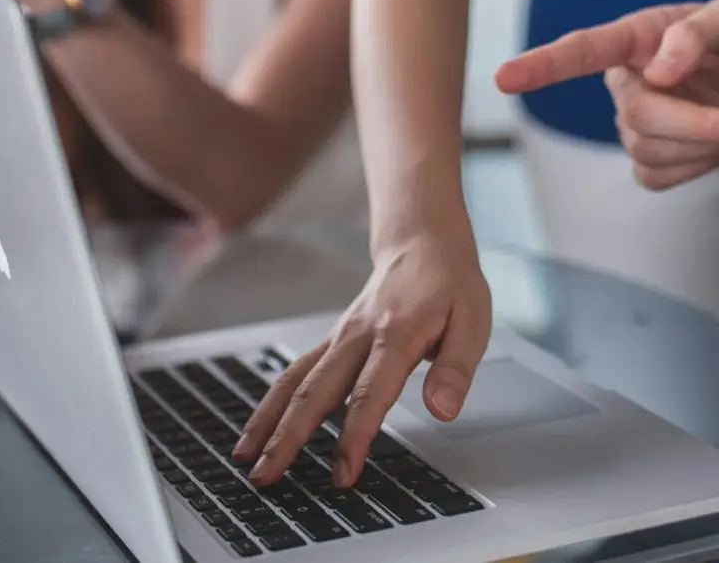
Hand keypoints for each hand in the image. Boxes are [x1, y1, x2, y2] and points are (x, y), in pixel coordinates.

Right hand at [233, 232, 491, 486]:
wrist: (422, 241)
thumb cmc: (450, 284)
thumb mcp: (473, 322)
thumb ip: (455, 369)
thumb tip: (442, 410)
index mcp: (396, 335)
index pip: (369, 393)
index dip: (355, 436)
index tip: (343, 473)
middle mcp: (358, 336)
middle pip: (315, 391)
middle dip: (288, 438)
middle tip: (267, 476)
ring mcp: (339, 337)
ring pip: (295, 382)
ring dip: (268, 422)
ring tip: (245, 459)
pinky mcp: (332, 341)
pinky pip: (295, 372)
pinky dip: (272, 402)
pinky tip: (257, 429)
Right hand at [496, 0, 718, 189]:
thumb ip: (698, 32)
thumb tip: (658, 70)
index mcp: (638, 37)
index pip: (581, 51)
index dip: (541, 66)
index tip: (503, 78)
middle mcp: (626, 81)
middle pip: (637, 114)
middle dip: (695, 124)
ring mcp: (633, 125)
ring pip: (649, 149)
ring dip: (705, 143)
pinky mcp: (648, 162)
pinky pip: (658, 176)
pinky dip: (697, 167)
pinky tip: (713, 146)